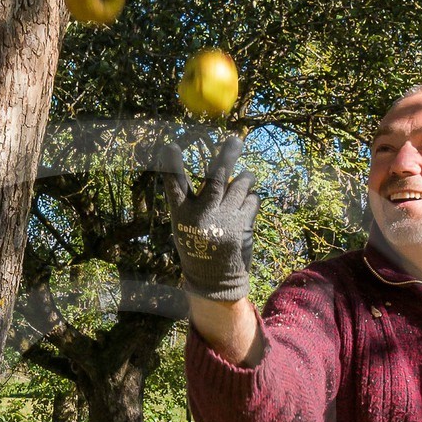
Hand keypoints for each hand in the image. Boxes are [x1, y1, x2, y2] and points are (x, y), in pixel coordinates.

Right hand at [161, 133, 258, 301]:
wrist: (215, 282)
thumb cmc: (199, 247)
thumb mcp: (186, 227)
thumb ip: (197, 201)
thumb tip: (220, 169)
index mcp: (183, 216)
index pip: (174, 186)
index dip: (171, 166)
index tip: (170, 147)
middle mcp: (203, 216)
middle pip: (216, 178)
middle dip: (226, 156)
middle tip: (234, 140)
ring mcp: (225, 220)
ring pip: (240, 185)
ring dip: (245, 178)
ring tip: (245, 178)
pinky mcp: (243, 226)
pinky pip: (252, 200)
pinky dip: (250, 199)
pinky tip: (244, 209)